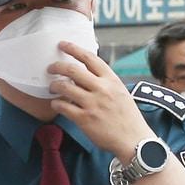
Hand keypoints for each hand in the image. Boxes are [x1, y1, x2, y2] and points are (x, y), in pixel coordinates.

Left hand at [46, 42, 151, 157]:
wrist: (134, 140)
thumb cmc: (128, 117)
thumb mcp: (120, 92)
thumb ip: (105, 82)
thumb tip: (86, 74)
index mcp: (111, 80)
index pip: (90, 58)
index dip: (73, 49)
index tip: (62, 44)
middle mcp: (102, 89)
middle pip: (72, 70)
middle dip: (57, 66)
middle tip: (50, 68)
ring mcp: (92, 104)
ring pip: (64, 87)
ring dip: (54, 85)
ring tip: (52, 87)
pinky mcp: (84, 119)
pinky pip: (63, 107)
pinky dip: (56, 104)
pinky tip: (56, 104)